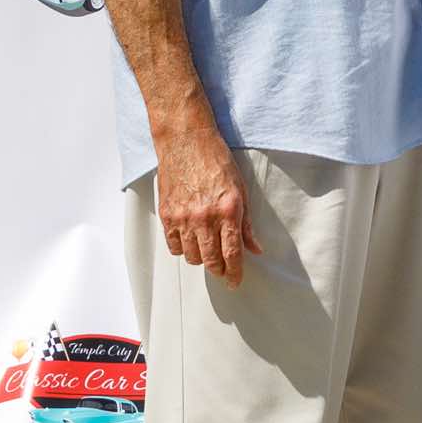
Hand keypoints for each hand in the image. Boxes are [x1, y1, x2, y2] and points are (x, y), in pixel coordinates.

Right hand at [154, 128, 263, 285]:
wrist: (186, 140)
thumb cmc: (216, 161)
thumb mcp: (241, 190)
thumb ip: (246, 224)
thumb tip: (255, 249)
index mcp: (228, 211)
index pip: (232, 254)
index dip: (234, 273)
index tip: (235, 282)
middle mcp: (205, 218)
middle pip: (210, 261)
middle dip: (218, 270)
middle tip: (222, 269)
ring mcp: (183, 217)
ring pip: (191, 256)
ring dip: (200, 258)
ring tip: (206, 249)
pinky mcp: (166, 214)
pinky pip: (173, 246)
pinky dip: (182, 248)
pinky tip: (189, 239)